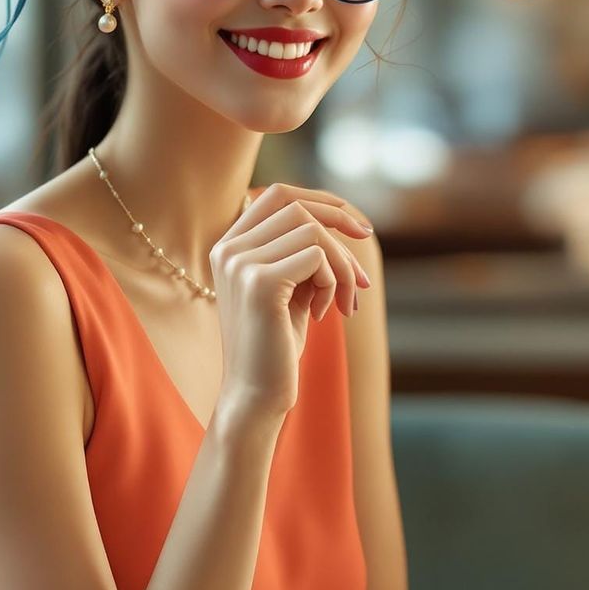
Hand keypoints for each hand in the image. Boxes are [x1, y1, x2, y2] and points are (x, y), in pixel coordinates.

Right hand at [212, 184, 372, 424]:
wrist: (256, 395)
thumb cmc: (277, 344)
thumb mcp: (291, 288)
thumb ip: (303, 252)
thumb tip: (343, 218)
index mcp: (229, 245)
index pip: (279, 194)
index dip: (323, 202)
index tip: (358, 228)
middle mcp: (228, 248)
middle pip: (298, 208)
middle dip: (341, 235)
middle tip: (361, 277)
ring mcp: (240, 263)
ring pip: (313, 232)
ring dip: (341, 267)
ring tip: (341, 302)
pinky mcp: (259, 282)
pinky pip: (317, 257)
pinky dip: (332, 282)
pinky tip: (322, 314)